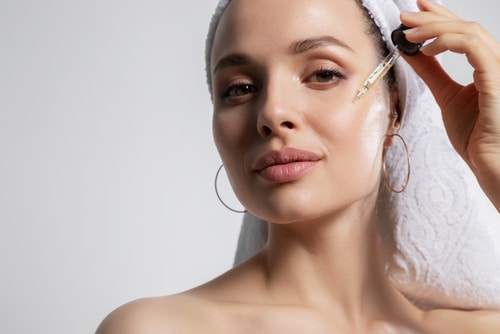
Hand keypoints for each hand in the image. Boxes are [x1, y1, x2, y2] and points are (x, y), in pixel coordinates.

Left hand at [400, 0, 499, 209]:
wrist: (492, 163)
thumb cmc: (476, 137)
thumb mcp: (446, 96)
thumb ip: (431, 72)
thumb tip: (410, 52)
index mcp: (487, 66)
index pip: (464, 33)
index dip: (441, 17)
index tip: (416, 11)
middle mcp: (497, 62)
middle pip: (466, 27)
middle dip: (433, 17)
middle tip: (406, 15)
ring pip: (469, 32)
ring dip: (435, 28)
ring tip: (409, 33)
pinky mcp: (498, 79)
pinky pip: (474, 48)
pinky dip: (448, 42)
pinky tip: (427, 48)